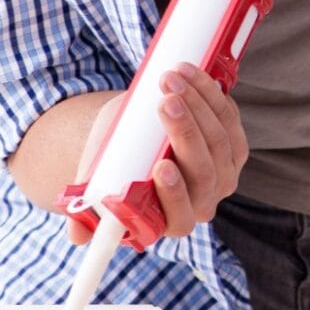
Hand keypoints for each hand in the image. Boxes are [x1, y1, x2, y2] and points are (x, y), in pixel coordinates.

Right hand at [68, 62, 247, 243]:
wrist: (130, 140)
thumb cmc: (111, 166)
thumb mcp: (95, 182)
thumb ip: (87, 207)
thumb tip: (76, 235)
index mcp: (170, 220)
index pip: (181, 215)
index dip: (175, 194)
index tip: (160, 167)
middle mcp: (202, 201)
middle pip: (205, 172)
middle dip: (186, 133)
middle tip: (165, 103)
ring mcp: (223, 173)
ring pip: (221, 142)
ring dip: (199, 105)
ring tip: (171, 78)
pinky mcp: (233, 144)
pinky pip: (230, 119)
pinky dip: (211, 94)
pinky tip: (191, 74)